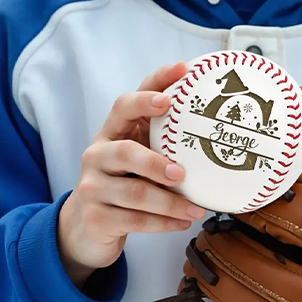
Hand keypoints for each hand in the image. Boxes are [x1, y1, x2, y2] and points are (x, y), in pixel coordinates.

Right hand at [57, 60, 205, 286]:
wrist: (86, 226)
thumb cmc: (124, 181)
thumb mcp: (137, 155)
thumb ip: (161, 139)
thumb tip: (215, 123)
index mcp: (110, 133)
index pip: (125, 104)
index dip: (150, 91)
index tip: (179, 75)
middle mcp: (96, 156)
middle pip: (124, 152)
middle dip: (155, 162)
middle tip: (181, 172)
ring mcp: (92, 188)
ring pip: (133, 193)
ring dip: (169, 202)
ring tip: (196, 207)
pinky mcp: (96, 219)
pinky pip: (134, 220)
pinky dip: (163, 223)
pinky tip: (183, 221)